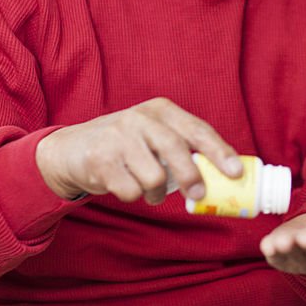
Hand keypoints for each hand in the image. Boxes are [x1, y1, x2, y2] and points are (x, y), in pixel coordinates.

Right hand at [35, 97, 241, 203]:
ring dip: (154, 193)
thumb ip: (182, 148)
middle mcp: (139, 118)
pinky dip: (132, 195)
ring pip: (154, 177)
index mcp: (160, 110)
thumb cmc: (125, 146)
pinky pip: (131, 190)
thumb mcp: (153, 136)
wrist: (69, 150)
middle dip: (191, 177)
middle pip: (176, 149)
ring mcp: (117, 137)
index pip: (197, 129)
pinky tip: (123, 185)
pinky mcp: (99, 159)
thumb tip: (222, 176)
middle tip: (198, 195)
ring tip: (147, 189)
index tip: (236, 172)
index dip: (219, 151)